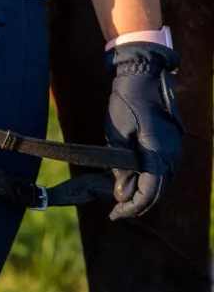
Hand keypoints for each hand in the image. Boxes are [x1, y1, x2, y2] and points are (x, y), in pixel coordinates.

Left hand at [105, 41, 182, 219]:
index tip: (116, 214)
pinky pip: (164, 173)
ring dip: (146, 194)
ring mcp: (175, 151)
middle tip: (117, 210)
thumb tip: (123, 193)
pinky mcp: (171, 146)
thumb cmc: (126, 103)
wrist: (142, 77)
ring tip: (124, 200)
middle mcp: (172, 156)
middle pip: (159, 192)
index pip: (150, 192)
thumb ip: (122, 167)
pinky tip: (136, 183)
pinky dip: (151, 182)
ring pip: (163, 184)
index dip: (133, 206)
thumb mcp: (117, 135)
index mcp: (159, 154)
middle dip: (139, 204)